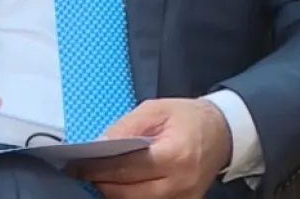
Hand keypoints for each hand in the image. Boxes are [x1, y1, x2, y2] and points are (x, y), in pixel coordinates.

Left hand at [73, 99, 231, 198]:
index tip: (77, 164)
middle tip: (83, 172)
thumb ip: (126, 127)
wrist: (222, 133)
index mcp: (176, 154)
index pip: (129, 167)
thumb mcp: (156, 110)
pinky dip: (131, 196)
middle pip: (129, 193)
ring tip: (100, 177)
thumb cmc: (188, 118)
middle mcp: (181, 183)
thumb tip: (99, 144)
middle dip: (102, 183)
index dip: (99, 167)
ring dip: (114, 192)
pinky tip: (120, 184)